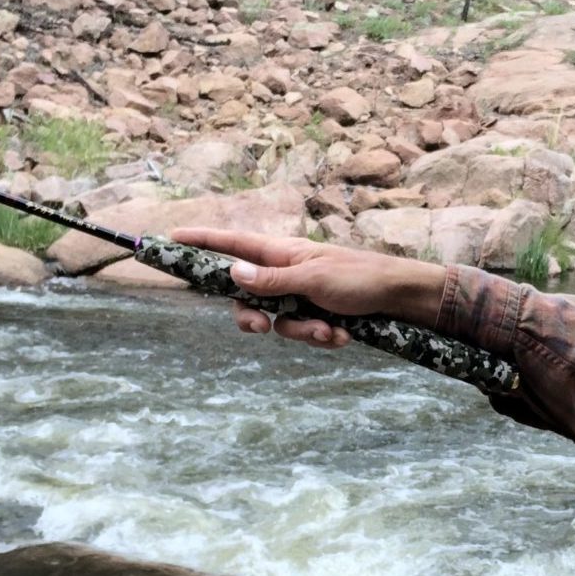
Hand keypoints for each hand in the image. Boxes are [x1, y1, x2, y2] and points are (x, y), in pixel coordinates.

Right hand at [171, 227, 446, 348]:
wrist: (402, 300)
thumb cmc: (361, 278)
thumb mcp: (313, 279)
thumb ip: (271, 281)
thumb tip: (232, 273)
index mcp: (282, 253)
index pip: (233, 243)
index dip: (203, 240)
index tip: (172, 238)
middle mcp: (286, 273)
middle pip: (246, 297)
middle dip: (254, 318)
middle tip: (263, 328)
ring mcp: (301, 296)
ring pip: (277, 323)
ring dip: (302, 332)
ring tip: (330, 330)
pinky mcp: (318, 315)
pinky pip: (303, 333)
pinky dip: (321, 337)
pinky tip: (343, 335)